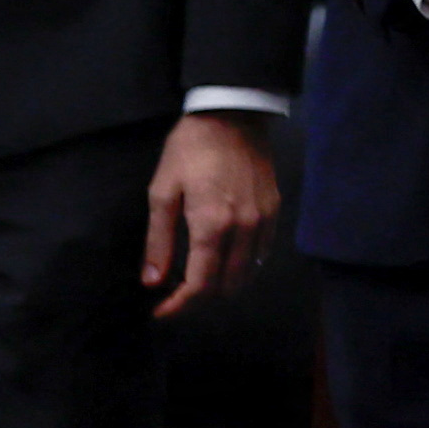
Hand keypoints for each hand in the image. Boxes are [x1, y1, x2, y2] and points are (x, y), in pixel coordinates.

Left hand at [139, 112, 282, 319]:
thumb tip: (153, 281)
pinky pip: (263, 252)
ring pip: (250, 272)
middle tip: (176, 297)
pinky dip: (244, 266)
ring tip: (200, 281)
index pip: (200, 284)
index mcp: (212, 225)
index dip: (179, 306)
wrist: (233, 114)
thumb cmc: (190, 150)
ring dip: (224, 285)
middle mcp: (244, 228)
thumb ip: (159, 240)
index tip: (160, 312)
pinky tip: (226, 260)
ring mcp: (264, 220)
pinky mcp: (275, 210)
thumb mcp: (163, 192)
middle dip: (200, 299)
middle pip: (228, 285)